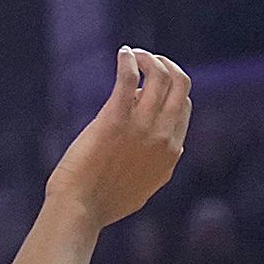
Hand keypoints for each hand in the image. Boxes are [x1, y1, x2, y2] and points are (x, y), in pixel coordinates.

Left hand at [45, 46, 189, 229]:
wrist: (79, 210)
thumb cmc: (101, 202)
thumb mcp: (142, 185)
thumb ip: (153, 163)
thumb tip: (152, 145)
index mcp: (171, 153)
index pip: (184, 107)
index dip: (170, 90)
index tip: (150, 84)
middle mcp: (164, 137)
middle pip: (180, 86)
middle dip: (167, 65)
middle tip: (148, 59)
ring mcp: (142, 128)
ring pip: (161, 76)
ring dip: (148, 58)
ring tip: (132, 54)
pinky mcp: (115, 119)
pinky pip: (130, 78)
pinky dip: (129, 60)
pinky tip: (123, 54)